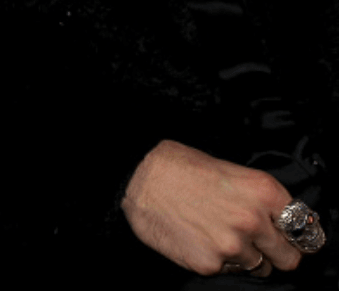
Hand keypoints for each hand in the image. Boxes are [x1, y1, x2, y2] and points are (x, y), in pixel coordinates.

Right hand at [122, 140, 301, 277]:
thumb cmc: (178, 167)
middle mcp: (252, 220)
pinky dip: (219, 259)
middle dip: (274, 251)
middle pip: (287, 257)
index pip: (300, 227)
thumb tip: (274, 217)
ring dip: (245, 256)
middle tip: (255, 241)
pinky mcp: (211, 265)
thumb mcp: (226, 168)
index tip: (284, 235)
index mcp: (261, 191)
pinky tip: (200, 238)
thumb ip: (255, 196)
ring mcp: (232, 246)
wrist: (137, 178)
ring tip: (218, 233)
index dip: (291, 232)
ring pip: (259, 266)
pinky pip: (228, 270)